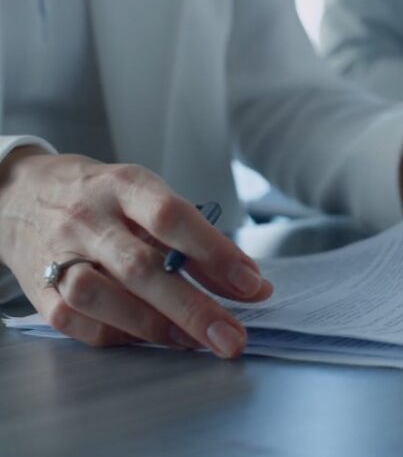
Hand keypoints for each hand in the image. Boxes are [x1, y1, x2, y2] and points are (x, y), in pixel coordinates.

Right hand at [0, 147, 272, 357]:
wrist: (19, 195)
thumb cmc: (105, 199)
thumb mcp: (150, 200)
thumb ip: (198, 243)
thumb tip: (253, 286)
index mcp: (123, 186)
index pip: (171, 216)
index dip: (214, 252)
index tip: (251, 283)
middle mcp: (88, 218)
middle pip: (141, 267)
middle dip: (193, 308)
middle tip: (232, 337)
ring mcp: (59, 254)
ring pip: (102, 297)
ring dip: (155, 327)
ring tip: (197, 342)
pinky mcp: (39, 288)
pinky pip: (78, 322)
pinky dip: (119, 335)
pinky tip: (150, 340)